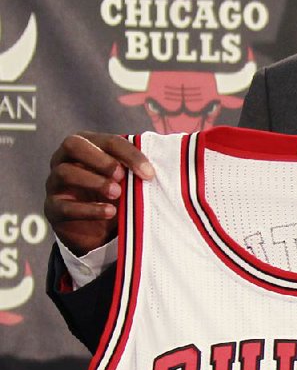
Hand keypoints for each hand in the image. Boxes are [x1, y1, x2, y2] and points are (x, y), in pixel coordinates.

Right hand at [44, 132, 153, 255]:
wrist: (96, 229)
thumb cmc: (116, 195)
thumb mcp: (128, 180)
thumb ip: (141, 168)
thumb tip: (173, 160)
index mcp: (86, 145)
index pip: (106, 140)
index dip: (129, 154)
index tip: (149, 172)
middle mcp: (64, 159)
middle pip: (72, 144)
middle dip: (100, 158)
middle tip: (121, 176)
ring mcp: (54, 183)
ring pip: (65, 172)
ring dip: (94, 181)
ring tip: (117, 194)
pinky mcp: (52, 208)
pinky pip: (63, 206)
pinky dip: (88, 209)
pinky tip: (110, 212)